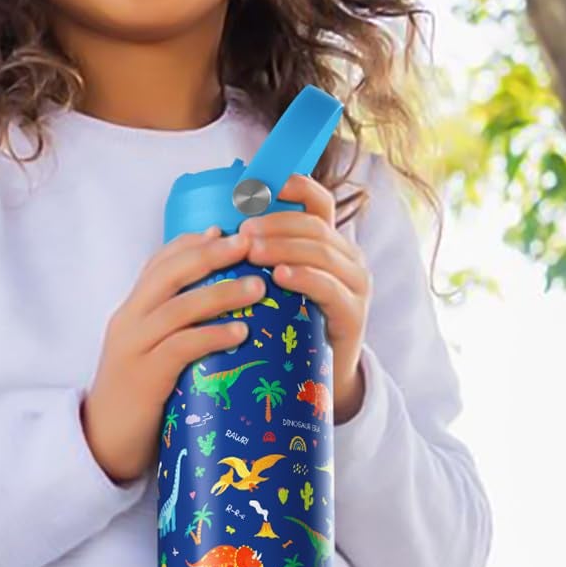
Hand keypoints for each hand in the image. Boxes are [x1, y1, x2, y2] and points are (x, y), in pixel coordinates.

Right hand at [83, 227, 261, 484]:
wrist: (102, 442)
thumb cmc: (138, 397)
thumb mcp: (150, 351)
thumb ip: (174, 327)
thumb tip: (223, 307)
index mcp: (130, 312)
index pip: (157, 263)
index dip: (191, 243)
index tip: (226, 228)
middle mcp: (128, 322)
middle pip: (168, 275)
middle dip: (210, 255)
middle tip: (249, 243)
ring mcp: (133, 348)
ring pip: (178, 307)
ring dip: (221, 293)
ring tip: (258, 286)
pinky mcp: (144, 377)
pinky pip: (180, 347)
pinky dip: (212, 335)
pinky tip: (240, 332)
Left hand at [239, 173, 370, 421]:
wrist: (316, 379)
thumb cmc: (286, 326)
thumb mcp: (272, 285)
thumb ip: (256, 257)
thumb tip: (210, 229)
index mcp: (327, 243)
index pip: (318, 202)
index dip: (294, 187)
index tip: (257, 190)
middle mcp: (347, 257)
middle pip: (314, 224)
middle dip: (276, 223)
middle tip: (241, 233)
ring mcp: (355, 284)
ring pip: (323, 251)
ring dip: (284, 246)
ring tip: (251, 251)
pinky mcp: (354, 314)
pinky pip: (330, 287)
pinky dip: (304, 277)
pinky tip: (280, 276)